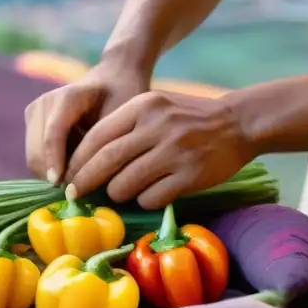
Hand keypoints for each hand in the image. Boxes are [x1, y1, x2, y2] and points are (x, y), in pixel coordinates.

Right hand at [24, 59, 148, 184]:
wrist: (113, 80)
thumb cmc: (124, 100)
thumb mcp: (122, 121)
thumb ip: (104, 147)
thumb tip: (92, 182)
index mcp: (69, 96)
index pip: (53, 133)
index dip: (54, 160)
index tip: (60, 185)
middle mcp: (45, 101)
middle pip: (37, 149)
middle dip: (52, 174)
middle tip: (77, 190)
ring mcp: (34, 111)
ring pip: (33, 157)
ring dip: (52, 172)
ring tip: (79, 176)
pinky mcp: (31, 121)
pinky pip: (35, 155)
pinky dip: (50, 167)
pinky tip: (72, 167)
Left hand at [63, 90, 255, 208]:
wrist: (239, 123)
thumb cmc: (187, 118)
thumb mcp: (154, 107)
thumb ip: (124, 125)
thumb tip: (84, 159)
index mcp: (143, 105)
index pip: (98, 136)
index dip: (78, 160)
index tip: (67, 176)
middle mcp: (157, 126)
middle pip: (106, 160)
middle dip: (84, 181)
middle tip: (74, 195)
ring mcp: (175, 151)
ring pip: (126, 183)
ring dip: (115, 193)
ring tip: (117, 193)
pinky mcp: (190, 175)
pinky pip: (152, 197)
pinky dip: (142, 201)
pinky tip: (146, 196)